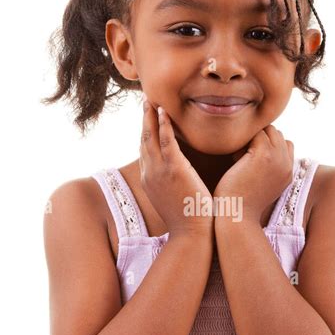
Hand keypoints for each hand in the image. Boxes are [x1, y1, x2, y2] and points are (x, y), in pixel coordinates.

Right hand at [139, 100, 213, 236]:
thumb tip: (182, 177)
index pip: (144, 150)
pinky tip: (164, 112)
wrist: (191, 235)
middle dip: (143, 119)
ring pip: (150, 137)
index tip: (146, 117)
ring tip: (150, 99)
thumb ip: (175, 183)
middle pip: (143, 140)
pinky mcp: (174, 170)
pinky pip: (165, 142)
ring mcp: (159, 172)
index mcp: (150, 181)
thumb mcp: (176, 198)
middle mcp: (150, 174)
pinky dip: (163, 125)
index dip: (144, 132)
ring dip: (150, 116)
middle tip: (145, 100)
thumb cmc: (190, 220)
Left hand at [214, 126, 293, 225]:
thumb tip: (252, 151)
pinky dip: (242, 143)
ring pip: (268, 130)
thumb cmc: (241, 204)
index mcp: (288, 173)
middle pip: (277, 134)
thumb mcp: (258, 185)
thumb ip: (264, 169)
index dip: (268, 146)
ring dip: (252, 139)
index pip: (286, 145)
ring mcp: (277, 158)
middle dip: (259, 139)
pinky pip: (256, 133)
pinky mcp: (263, 154)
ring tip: (239, 159)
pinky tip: (234, 161)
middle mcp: (287, 164)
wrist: (237, 216)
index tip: (250, 160)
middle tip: (242, 159)